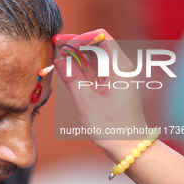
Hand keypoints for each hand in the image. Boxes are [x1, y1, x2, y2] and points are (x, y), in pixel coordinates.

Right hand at [54, 29, 146, 161]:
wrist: (128, 145)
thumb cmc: (112, 127)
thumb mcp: (86, 102)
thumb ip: (71, 78)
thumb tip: (59, 60)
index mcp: (120, 68)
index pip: (101, 38)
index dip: (81, 37)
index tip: (62, 41)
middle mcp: (119, 69)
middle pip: (96, 46)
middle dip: (76, 44)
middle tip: (55, 44)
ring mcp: (115, 77)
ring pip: (94, 58)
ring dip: (76, 56)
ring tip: (58, 57)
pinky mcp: (110, 85)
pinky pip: (94, 71)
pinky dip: (80, 68)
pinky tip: (67, 68)